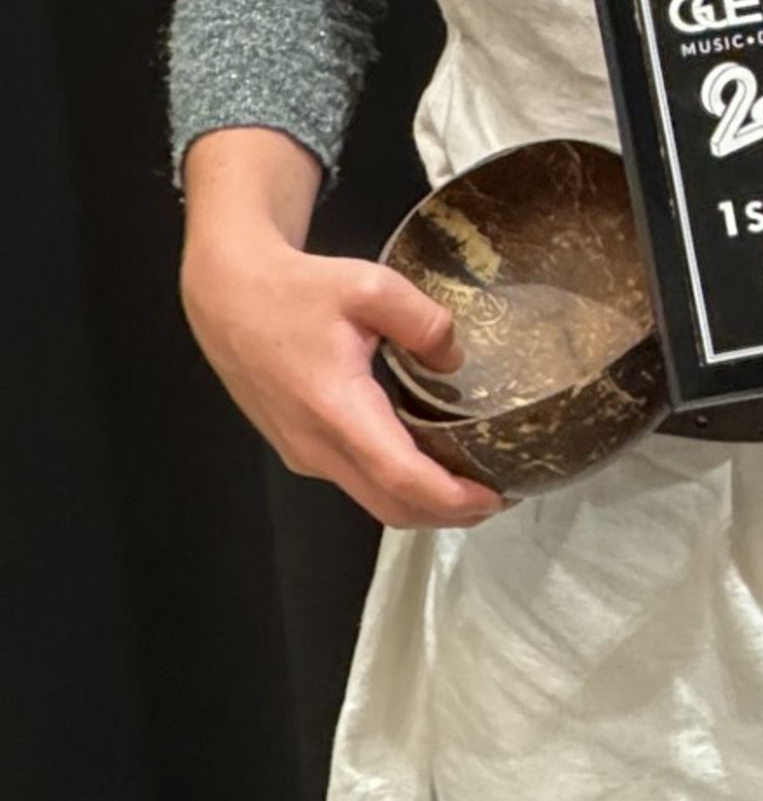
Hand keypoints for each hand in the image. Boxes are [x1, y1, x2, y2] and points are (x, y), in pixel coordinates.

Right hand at [181, 229, 507, 529]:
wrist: (226, 295)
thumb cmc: (295, 289)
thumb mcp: (369, 286)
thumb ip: (423, 323)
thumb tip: (454, 363)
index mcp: (336, 410)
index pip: (401, 478)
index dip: (452, 498)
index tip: (496, 497)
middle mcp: (316, 446)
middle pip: (391, 507)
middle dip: (449, 514)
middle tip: (499, 496)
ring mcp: (303, 453)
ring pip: (372, 500)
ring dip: (423, 504)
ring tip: (471, 482)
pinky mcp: (297, 449)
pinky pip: (354, 482)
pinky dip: (396, 486)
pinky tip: (425, 460)